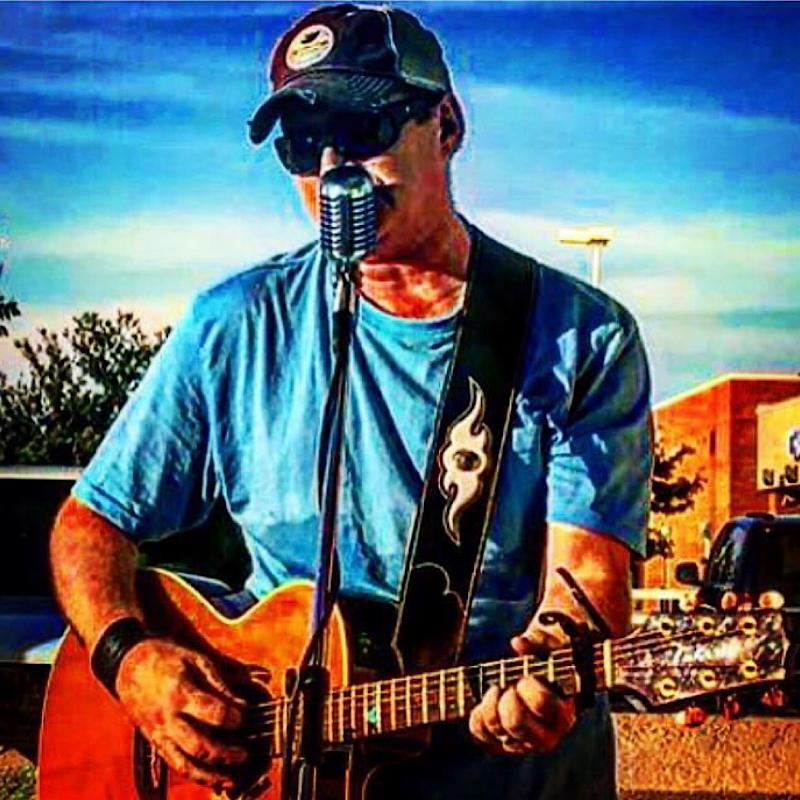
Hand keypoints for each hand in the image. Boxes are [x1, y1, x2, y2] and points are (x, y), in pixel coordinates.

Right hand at [115, 637, 248, 790]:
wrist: (131, 667)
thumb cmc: (168, 660)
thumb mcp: (196, 660)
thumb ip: (219, 683)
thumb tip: (241, 704)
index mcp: (180, 692)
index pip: (212, 712)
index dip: (234, 717)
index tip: (247, 716)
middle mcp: (168, 718)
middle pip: (198, 745)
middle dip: (225, 754)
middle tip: (246, 753)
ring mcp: (159, 734)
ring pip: (184, 764)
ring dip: (210, 775)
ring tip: (232, 778)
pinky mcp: (155, 742)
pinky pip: (174, 765)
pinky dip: (195, 775)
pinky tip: (213, 778)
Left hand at [468, 626, 576, 754]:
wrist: (540, 685)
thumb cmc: (549, 664)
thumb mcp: (553, 647)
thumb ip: (542, 641)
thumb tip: (518, 643)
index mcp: (562, 714)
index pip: (541, 703)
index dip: (528, 686)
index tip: (526, 677)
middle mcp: (545, 736)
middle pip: (515, 721)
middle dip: (506, 696)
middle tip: (509, 685)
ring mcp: (521, 743)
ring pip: (495, 728)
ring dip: (490, 702)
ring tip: (497, 688)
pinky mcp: (501, 743)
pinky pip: (480, 733)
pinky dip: (478, 715)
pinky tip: (487, 701)